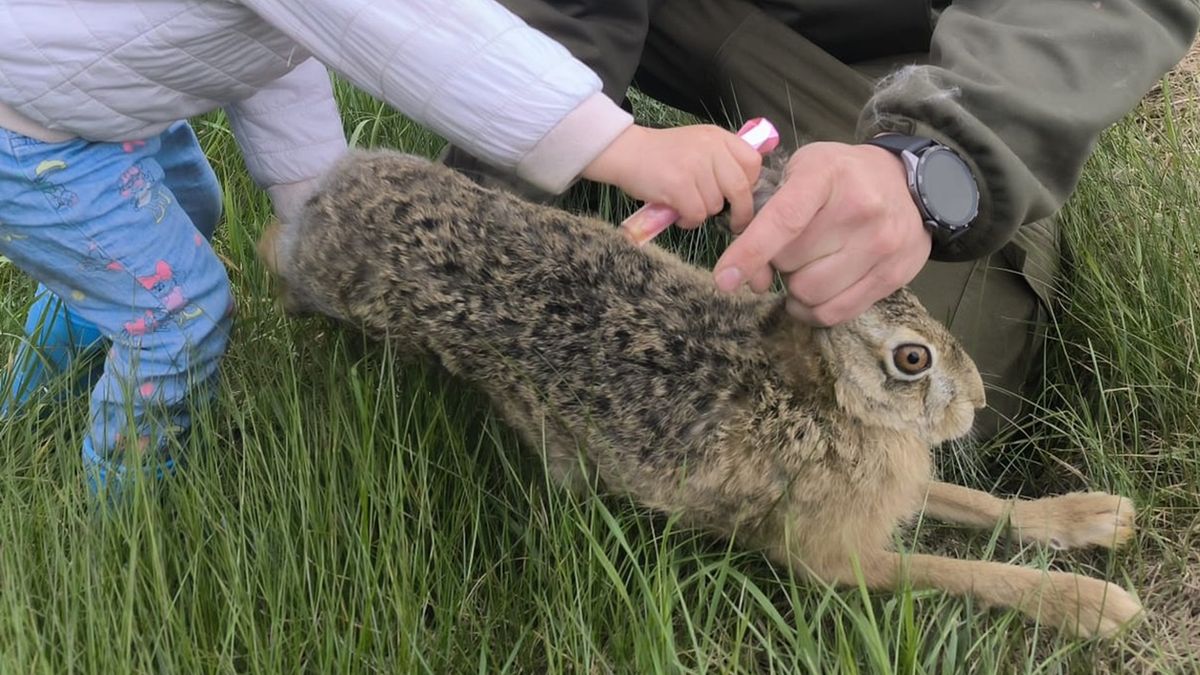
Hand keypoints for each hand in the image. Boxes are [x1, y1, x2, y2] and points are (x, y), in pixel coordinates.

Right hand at [581, 124, 762, 230]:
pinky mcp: (679, 185)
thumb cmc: (661, 154)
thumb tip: (745, 189)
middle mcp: (710, 148)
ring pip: (715, 205)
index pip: (752, 162)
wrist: (626, 152)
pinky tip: (676, 213)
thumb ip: (721, 159)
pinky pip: (696, 215)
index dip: (751, 184)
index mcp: (718, 137)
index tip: (741, 197)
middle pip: (740, 189)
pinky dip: (688, 220)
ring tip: (685, 205)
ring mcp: (695, 166)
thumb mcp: (697, 144)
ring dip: (702, 213)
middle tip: (735, 223)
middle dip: (740, 212)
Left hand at [712, 142, 931, 325]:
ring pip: (810, 292)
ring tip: (810, 264)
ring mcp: (882, 244)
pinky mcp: (894, 274)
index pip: (783, 221)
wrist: (911, 183)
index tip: (724, 279)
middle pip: (791, 262)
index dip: (750, 253)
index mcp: (827, 175)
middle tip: (793, 247)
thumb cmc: (842, 178)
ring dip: (797, 286)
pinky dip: (814, 309)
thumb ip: (767, 215)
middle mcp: (860, 209)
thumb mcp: (801, 172)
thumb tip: (751, 276)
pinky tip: (815, 292)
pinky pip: (835, 313)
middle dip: (779, 261)